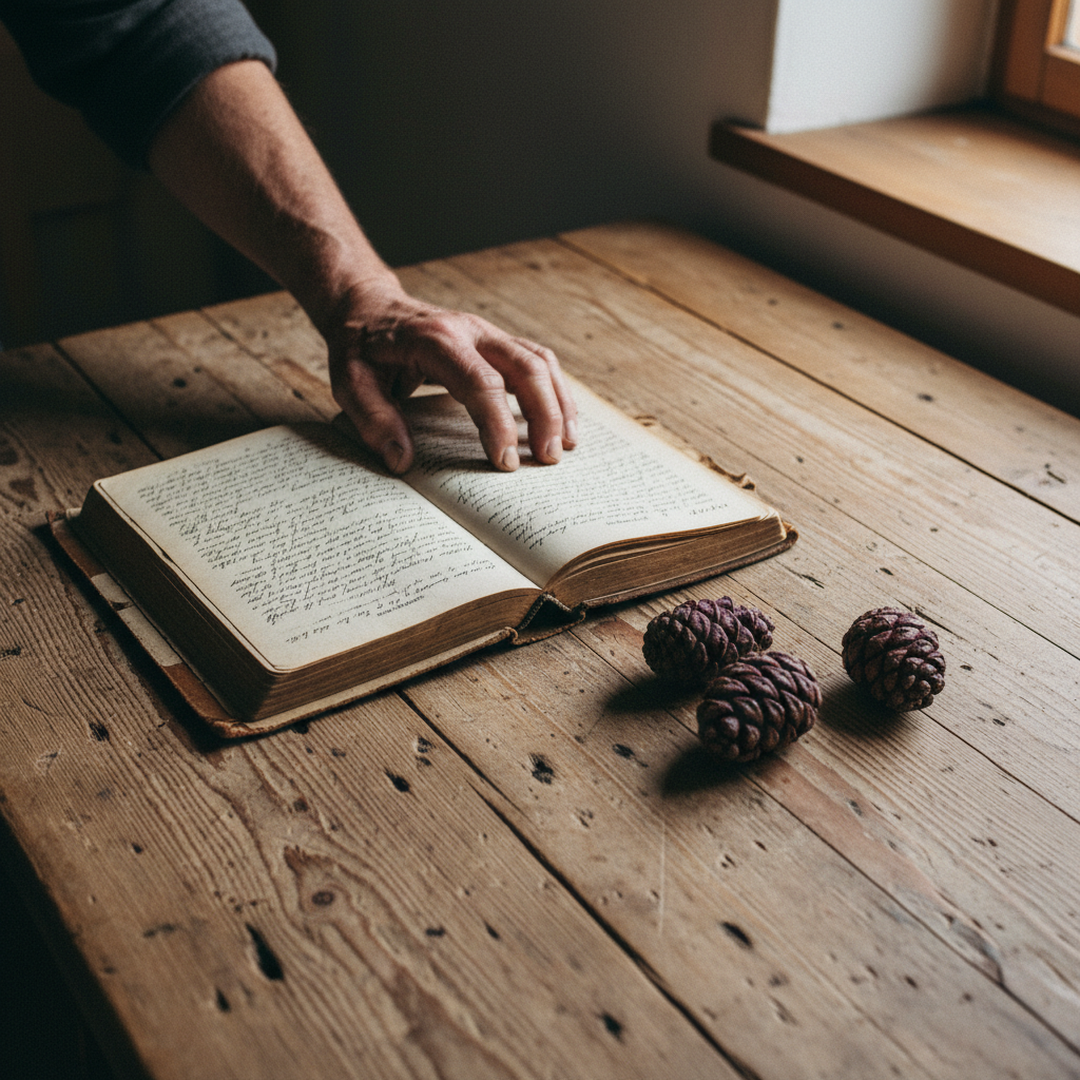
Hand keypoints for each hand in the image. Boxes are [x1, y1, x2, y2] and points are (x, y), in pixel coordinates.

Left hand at [324, 281, 578, 473]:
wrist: (369, 305)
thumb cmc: (360, 346)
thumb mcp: (349, 381)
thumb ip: (373, 419)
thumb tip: (402, 460)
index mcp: (435, 340)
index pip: (481, 382)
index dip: (498, 424)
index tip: (506, 462)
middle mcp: (470, 331)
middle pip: (525, 367)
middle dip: (544, 415)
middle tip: (548, 459)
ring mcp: (488, 333)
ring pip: (539, 361)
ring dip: (558, 403)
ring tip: (565, 444)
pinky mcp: (496, 342)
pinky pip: (537, 362)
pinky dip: (555, 392)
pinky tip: (561, 422)